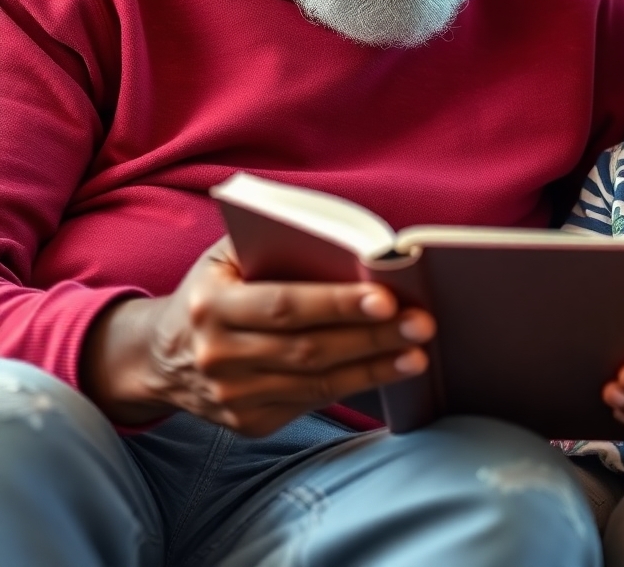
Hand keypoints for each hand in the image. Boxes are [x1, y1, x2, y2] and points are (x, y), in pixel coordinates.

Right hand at [81, 236, 434, 435]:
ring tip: (417, 354)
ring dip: (372, 369)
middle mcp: (218, 356)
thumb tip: (349, 245)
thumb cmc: (211, 289)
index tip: (386, 298)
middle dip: (371, 337)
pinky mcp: (247, 423)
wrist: (158, 357)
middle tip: (421, 324)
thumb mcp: (225, 256)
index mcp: (211, 306)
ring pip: (314, 384)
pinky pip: (308, 404)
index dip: (335, 304)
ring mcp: (232, 397)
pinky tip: (386, 373)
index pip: (284, 305)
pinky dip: (352, 389)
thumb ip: (273, 243)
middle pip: (308, 349)